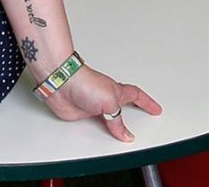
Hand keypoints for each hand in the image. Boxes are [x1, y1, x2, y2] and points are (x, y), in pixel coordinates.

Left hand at [43, 64, 161, 141]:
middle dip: (131, 113)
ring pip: (107, 118)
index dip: (147, 103)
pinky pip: (92, 126)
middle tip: (142, 117)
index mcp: (116, 91)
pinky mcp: (80, 113)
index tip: (156, 109)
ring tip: (121, 133)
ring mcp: (92, 105)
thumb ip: (118, 121)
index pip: (136, 96)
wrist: (60, 82)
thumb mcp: (109, 102)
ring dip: (112, 124)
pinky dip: (97, 131)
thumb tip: (126, 134)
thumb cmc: (83, 81)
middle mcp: (104, 98)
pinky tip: (97, 135)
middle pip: (121, 108)